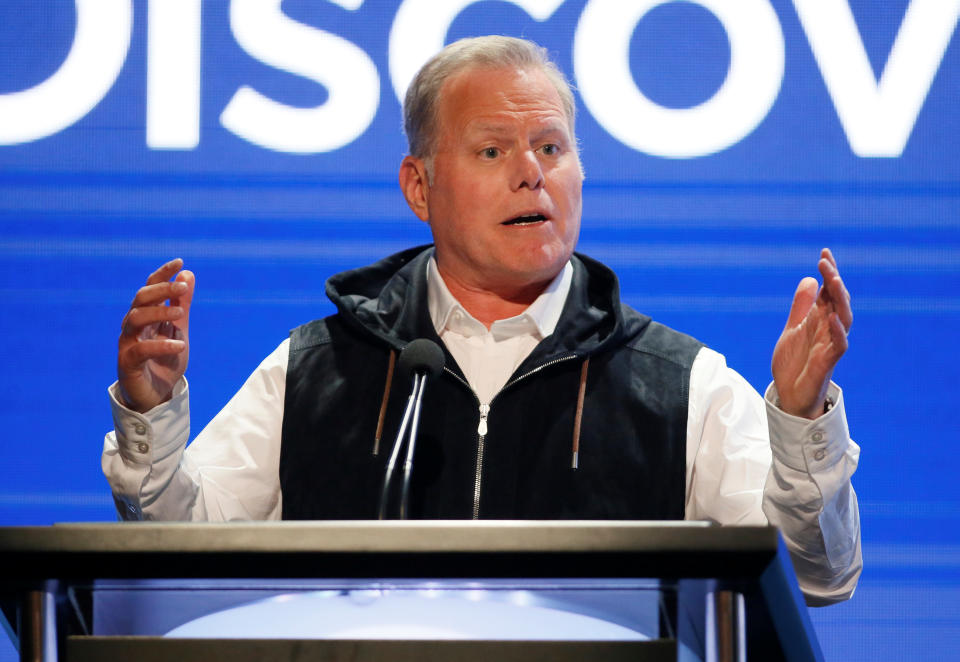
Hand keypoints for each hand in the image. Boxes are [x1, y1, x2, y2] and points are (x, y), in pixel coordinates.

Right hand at [117, 259, 194, 412]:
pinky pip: (141, 350)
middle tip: (183, 287)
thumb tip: (188, 274)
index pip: (149, 288)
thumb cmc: (164, 360)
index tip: (179, 262)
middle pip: (140, 299)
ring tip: (180, 314)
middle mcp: (132, 326)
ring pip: (135, 319)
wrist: (157, 395)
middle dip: (161, 289)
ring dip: (159, 312)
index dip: (162, 274)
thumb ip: (181, 304)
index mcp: (144, 315)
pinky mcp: (127, 363)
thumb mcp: (178, 329)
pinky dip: (161, 345)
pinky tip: (180, 344)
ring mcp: (127, 343)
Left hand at [771, 248, 851, 418]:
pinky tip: (831, 318)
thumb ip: (801, 307)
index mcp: (819, 321)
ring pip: (843, 319)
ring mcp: (829, 346)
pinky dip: (837, 332)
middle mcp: (828, 330)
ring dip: (839, 299)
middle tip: (824, 260)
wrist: (789, 396)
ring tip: (833, 279)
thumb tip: (809, 279)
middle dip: (833, 280)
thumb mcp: (792, 330)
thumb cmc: (794, 364)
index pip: (829, 292)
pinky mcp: (827, 363)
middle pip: (838, 301)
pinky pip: (839, 346)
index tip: (824, 252)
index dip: (828, 273)